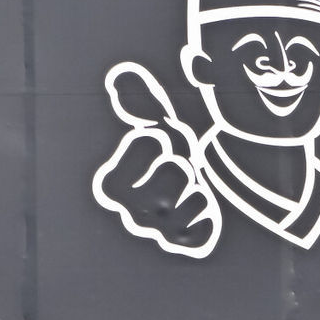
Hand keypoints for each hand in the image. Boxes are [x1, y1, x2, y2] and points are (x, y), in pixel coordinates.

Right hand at [92, 62, 221, 257]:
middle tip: (177, 168)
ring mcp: (157, 230)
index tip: (157, 148)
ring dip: (197, 184)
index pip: (146, 141)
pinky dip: (207, 208)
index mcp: (112, 183)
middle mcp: (130, 211)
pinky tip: (198, 205)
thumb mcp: (159, 124)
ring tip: (188, 186)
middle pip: (175, 168)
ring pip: (193, 194)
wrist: (200, 182)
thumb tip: (120, 78)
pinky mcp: (184, 241)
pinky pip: (204, 222)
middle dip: (183, 161)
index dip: (158, 139)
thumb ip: (141, 103)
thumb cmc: (172, 152)